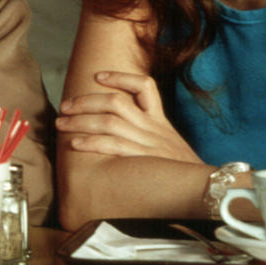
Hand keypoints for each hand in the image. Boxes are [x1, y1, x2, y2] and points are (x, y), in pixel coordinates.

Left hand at [56, 71, 201, 163]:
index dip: (119, 77)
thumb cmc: (182, 170)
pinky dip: (91, 142)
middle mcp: (153, 127)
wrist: (203, 188)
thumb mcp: (170, 144)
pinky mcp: (143, 159)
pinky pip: (113, 145)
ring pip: (109, 121)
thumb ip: (150, 133)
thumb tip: (120, 128)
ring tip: (61, 123)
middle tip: (65, 106)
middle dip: (86, 101)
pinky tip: (75, 143)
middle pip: (116, 101)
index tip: (97, 76)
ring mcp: (148, 142)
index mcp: (159, 120)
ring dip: (81, 121)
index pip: (144, 86)